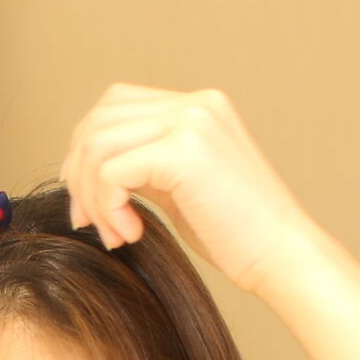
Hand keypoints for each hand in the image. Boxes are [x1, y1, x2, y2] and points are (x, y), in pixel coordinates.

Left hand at [56, 85, 320, 293]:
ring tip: (115, 234)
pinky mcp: (184, 151)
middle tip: (87, 222)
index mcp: (198, 106)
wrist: (281, 256)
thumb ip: (143, 165)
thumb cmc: (235, 234)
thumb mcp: (181, 187)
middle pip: (98, 119)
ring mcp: (192, 122)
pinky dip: (108, 208)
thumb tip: (85, 167)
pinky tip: (130, 233)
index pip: (115, 103)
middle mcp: (196, 103)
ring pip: (97, 146)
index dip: (85, 150)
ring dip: (92, 197)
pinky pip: (111, 172)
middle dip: (78, 174)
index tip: (86, 200)